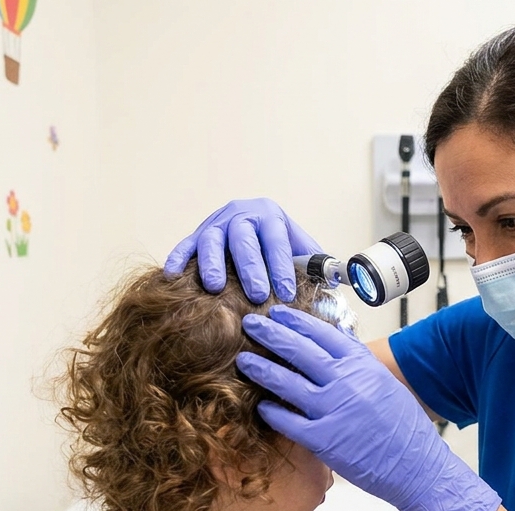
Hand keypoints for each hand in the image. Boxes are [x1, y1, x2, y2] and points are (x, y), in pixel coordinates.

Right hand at [163, 198, 319, 302]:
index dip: (281, 265)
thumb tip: (342, 280)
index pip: (276, 239)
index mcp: (270, 215)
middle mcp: (241, 213)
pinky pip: (185, 245)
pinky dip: (178, 258)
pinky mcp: (195, 234)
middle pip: (243, 238)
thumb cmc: (279, 249)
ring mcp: (216, 223)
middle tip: (257, 294)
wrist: (253, 228)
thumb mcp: (302, 249)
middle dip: (251, 267)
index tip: (287, 291)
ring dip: (213, 263)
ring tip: (215, 287)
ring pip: (211, 239)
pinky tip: (172, 275)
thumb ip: (319, 263)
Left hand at [236, 306, 500, 510]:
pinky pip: (288, 421)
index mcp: (363, 366)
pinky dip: (271, 412)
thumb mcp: (385, 383)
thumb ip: (359, 361)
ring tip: (244, 359)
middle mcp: (347, 383)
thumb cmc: (404, 426)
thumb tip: (337, 336)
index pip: (322, 333)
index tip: (278, 313)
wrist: (418, 466)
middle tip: (250, 323)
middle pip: (299, 351)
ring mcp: (334, 411)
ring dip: (262, 368)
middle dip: (271, 334)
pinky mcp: (324, 441)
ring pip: (287, 383)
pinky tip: (260, 406)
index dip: (296, 321)